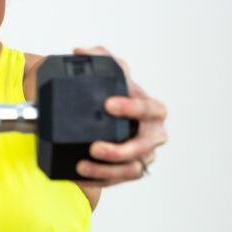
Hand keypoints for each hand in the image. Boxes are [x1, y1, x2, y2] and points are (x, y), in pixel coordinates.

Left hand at [72, 46, 167, 185]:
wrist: (111, 120)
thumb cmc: (116, 97)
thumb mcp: (110, 75)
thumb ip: (100, 58)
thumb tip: (80, 52)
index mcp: (152, 110)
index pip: (149, 109)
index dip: (131, 108)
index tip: (108, 104)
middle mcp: (152, 135)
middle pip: (144, 147)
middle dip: (120, 150)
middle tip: (94, 147)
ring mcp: (142, 156)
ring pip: (131, 168)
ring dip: (107, 169)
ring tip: (83, 164)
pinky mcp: (129, 171)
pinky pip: (117, 179)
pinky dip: (99, 178)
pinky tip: (80, 173)